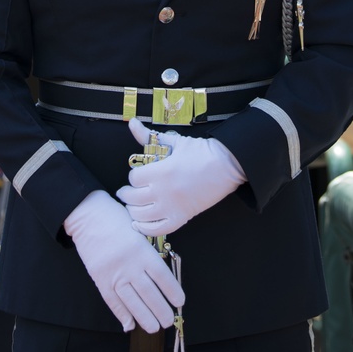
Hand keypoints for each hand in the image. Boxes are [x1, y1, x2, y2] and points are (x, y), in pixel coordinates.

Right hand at [63, 190, 184, 333]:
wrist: (88, 214)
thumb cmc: (115, 218)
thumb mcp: (138, 230)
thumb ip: (147, 251)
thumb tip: (157, 275)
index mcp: (141, 249)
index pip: (162, 276)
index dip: (172, 291)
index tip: (179, 301)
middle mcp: (129, 263)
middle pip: (149, 293)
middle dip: (161, 310)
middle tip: (168, 320)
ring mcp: (113, 272)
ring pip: (132, 301)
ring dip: (144, 317)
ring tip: (153, 326)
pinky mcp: (99, 278)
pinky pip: (112, 300)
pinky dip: (121, 313)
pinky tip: (129, 323)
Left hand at [116, 118, 244, 237]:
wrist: (226, 165)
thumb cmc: (200, 152)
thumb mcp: (173, 141)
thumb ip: (149, 136)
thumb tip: (132, 123)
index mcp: (162, 171)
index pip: (134, 178)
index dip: (133, 177)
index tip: (138, 175)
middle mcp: (164, 191)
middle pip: (133, 198)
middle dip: (127, 194)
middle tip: (127, 191)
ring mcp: (172, 207)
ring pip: (140, 216)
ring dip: (133, 210)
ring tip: (132, 205)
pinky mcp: (182, 217)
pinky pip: (157, 230)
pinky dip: (145, 228)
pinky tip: (139, 222)